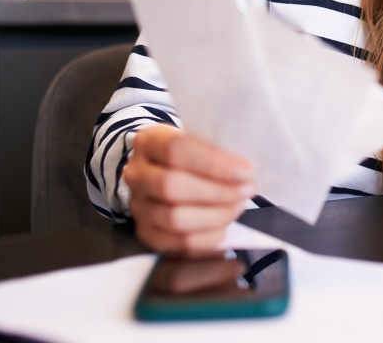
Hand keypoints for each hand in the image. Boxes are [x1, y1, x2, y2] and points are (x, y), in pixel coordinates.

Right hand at [123, 123, 256, 251]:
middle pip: (171, 186)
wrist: (167, 171)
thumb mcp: (200, 140)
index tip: (244, 170)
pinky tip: (225, 227)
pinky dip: (206, 238)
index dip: (212, 163)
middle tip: (247, 190)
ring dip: (214, 215)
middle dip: (217, 191)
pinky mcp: (146, 232)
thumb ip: (217, 151)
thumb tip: (245, 171)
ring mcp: (138, 205)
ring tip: (238, 206)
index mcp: (149, 141)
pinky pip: (177, 243)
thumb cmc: (193, 154)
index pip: (176, 149)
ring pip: (174, 218)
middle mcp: (136, 173)